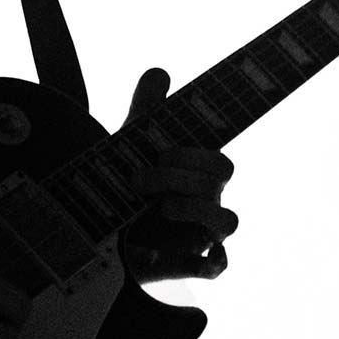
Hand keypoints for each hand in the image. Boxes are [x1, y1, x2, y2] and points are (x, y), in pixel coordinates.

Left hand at [121, 68, 238, 283]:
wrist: (109, 234)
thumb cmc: (133, 185)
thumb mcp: (134, 145)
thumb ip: (146, 109)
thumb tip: (159, 71)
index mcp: (200, 173)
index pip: (219, 160)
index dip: (195, 155)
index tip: (161, 153)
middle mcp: (208, 201)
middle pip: (218, 185)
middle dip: (178, 178)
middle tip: (139, 180)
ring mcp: (203, 233)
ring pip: (229, 222)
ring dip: (197, 212)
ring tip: (162, 209)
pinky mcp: (191, 263)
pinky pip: (217, 267)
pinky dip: (209, 262)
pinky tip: (189, 257)